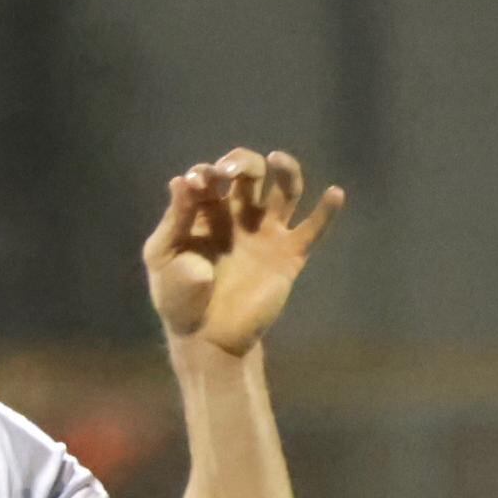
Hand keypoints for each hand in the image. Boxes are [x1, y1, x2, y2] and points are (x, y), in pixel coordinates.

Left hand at [145, 149, 347, 355]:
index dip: (208, 172)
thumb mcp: (162, 255)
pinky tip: (335, 193)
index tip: (197, 183)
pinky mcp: (289, 255)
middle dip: (242, 163)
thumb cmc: (178, 298)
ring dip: (286, 169)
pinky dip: (327, 211)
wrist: (206, 338)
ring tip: (277, 160)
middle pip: (252, 172)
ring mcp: (267, 233)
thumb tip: (181, 180)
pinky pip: (312, 229)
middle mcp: (240, 214)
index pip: (213, 176)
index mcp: (208, 211)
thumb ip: (174, 219)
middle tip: (230, 172)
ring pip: (286, 189)